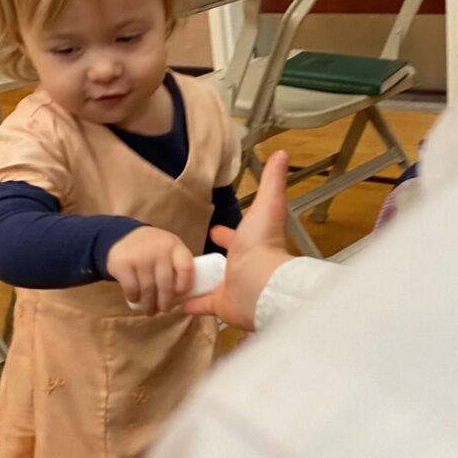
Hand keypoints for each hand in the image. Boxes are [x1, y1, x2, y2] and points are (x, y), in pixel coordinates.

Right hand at [107, 227, 194, 314]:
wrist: (125, 236)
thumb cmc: (155, 250)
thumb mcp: (171, 252)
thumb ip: (178, 269)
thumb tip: (184, 299)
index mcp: (175, 247)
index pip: (186, 268)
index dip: (185, 285)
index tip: (180, 294)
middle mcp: (159, 250)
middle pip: (166, 284)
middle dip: (165, 302)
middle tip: (164, 310)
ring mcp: (140, 256)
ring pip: (148, 289)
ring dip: (149, 305)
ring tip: (150, 311)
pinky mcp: (122, 263)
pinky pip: (132, 289)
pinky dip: (134, 298)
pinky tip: (135, 299)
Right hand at [183, 150, 294, 329]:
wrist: (260, 284)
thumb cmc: (263, 244)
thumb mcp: (267, 204)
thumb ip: (272, 180)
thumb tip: (282, 153)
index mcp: (251, 244)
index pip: (237, 237)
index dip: (225, 233)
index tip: (214, 230)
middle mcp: (242, 267)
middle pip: (224, 262)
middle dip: (211, 258)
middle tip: (192, 255)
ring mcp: (231, 287)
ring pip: (211, 283)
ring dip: (198, 280)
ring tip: (177, 276)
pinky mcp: (220, 305)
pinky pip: (202, 304)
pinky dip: (190, 303)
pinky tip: (175, 301)